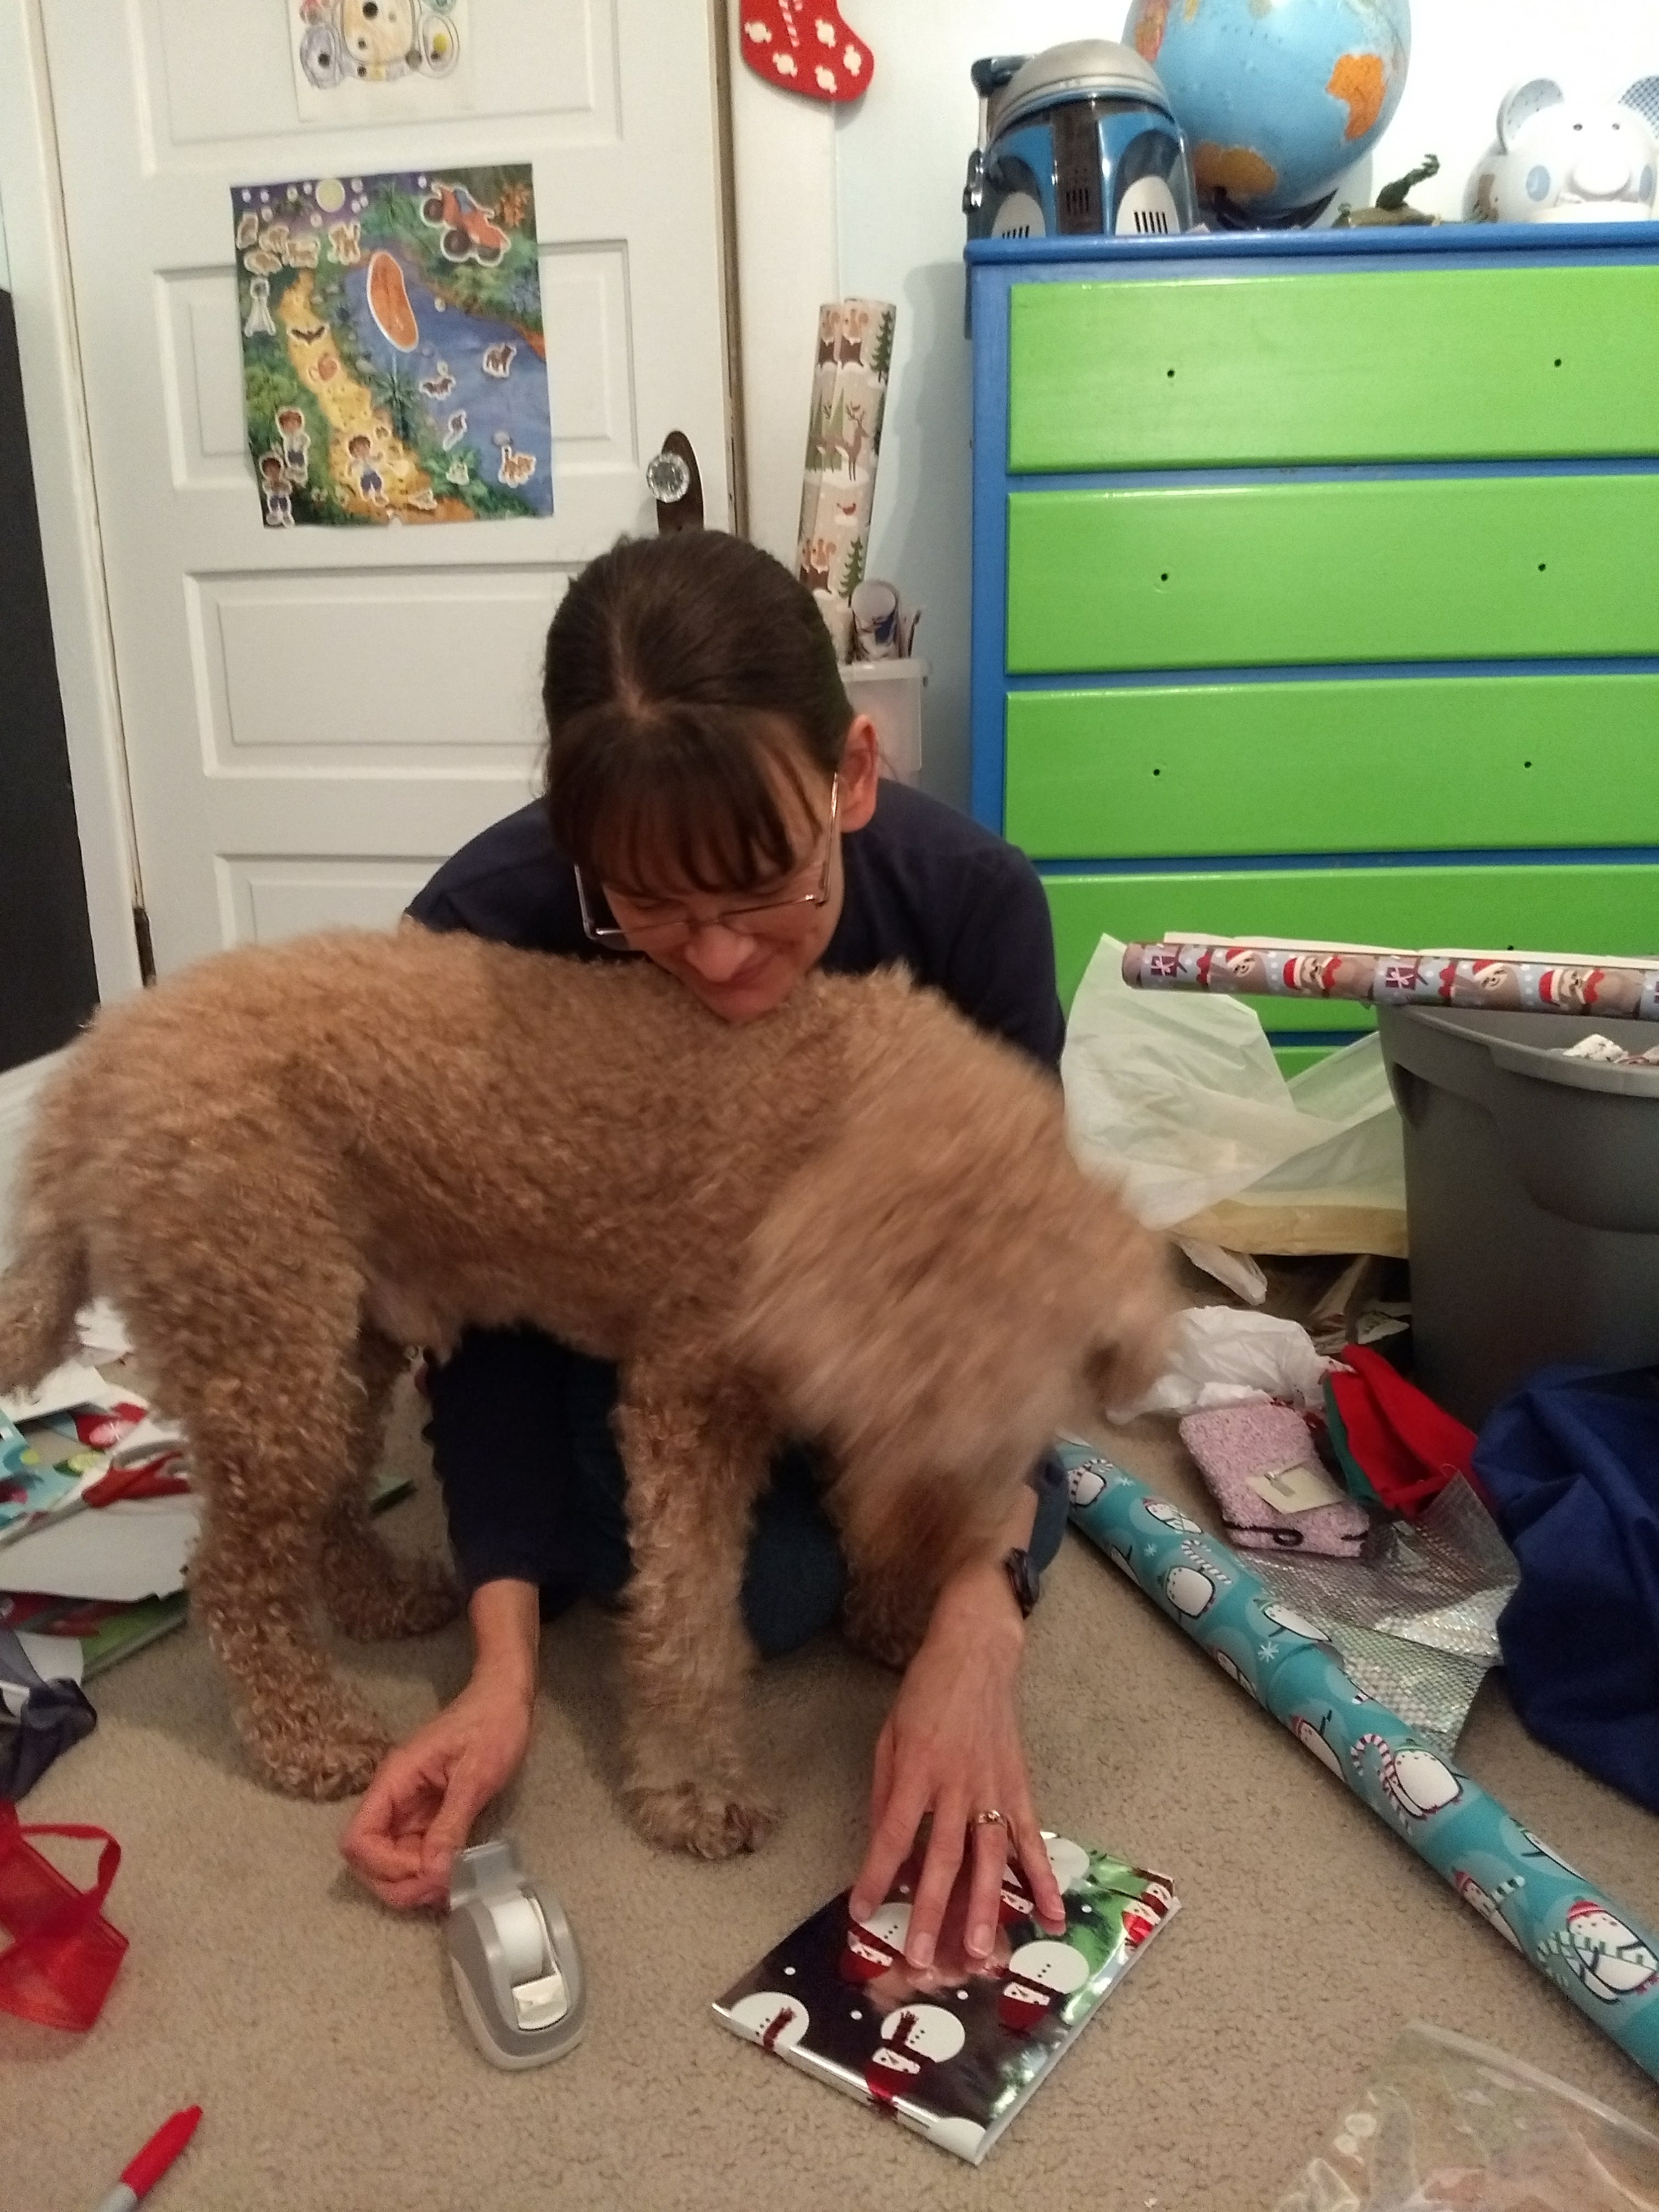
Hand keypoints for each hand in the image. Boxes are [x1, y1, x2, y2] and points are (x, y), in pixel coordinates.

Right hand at [340, 1673, 533, 1909]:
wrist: (505, 1698)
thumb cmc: (492, 1725)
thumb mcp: (476, 1774)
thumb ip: (451, 1824)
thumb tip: (432, 1872)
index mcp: (395, 1780)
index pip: (358, 1839)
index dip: (383, 1866)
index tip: (424, 1871)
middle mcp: (394, 1797)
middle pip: (367, 1858)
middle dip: (396, 1882)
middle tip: (438, 1889)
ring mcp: (410, 1808)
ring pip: (390, 1861)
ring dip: (412, 1881)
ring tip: (450, 1886)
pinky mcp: (428, 1815)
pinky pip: (415, 1853)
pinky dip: (428, 1871)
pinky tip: (454, 1876)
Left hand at [849, 1560, 1064, 1970]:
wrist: (976, 1653)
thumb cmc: (924, 1693)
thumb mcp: (889, 1735)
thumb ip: (887, 1791)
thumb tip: (882, 1846)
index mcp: (916, 1768)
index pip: (892, 1834)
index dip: (876, 1877)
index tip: (862, 1913)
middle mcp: (956, 1784)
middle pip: (942, 1858)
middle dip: (931, 1913)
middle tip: (922, 1960)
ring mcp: (993, 1788)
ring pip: (989, 1857)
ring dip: (984, 1908)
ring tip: (978, 1953)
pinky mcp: (1020, 1787)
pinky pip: (1031, 1839)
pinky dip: (1043, 1879)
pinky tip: (1051, 1916)